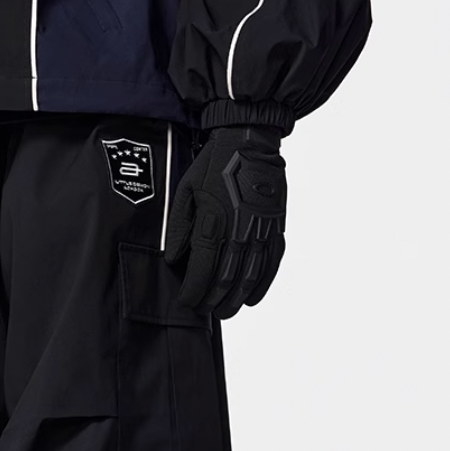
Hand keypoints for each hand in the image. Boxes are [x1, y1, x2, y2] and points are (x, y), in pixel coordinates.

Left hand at [165, 126, 286, 318]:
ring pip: (249, 278)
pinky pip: (271, 264)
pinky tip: (251, 298)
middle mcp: (239, 232)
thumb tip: (174, 260)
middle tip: (203, 311)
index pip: (201, 273)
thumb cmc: (214, 164)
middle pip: (225, 282)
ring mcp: (260, 231)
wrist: (250, 139)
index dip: (192, 293)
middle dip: (212, 302)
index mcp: (213, 223)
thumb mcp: (186, 192)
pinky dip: (261, 285)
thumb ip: (180, 229)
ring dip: (236, 300)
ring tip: (225, 311)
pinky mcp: (275, 227)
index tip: (186, 302)